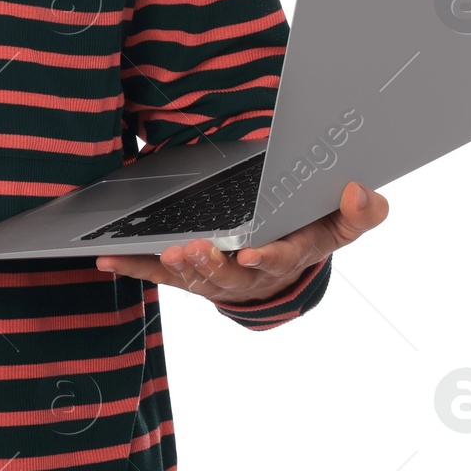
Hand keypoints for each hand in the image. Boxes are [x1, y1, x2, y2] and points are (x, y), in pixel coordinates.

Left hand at [93, 180, 388, 304]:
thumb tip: (362, 192)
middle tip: (195, 250)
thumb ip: (359, 214)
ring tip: (166, 252)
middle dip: (212, 264)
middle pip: (230, 276)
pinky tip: (109, 258)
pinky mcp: (190, 274)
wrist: (281, 269)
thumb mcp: (338, 225)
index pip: (279, 259)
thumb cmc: (307, 234)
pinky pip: (160, 272)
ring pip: (196, 278)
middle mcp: (249, 274)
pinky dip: (135, 266)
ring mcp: (217, 277)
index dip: (266, 258)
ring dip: (178, 266)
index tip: (251, 254)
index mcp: (286, 257)